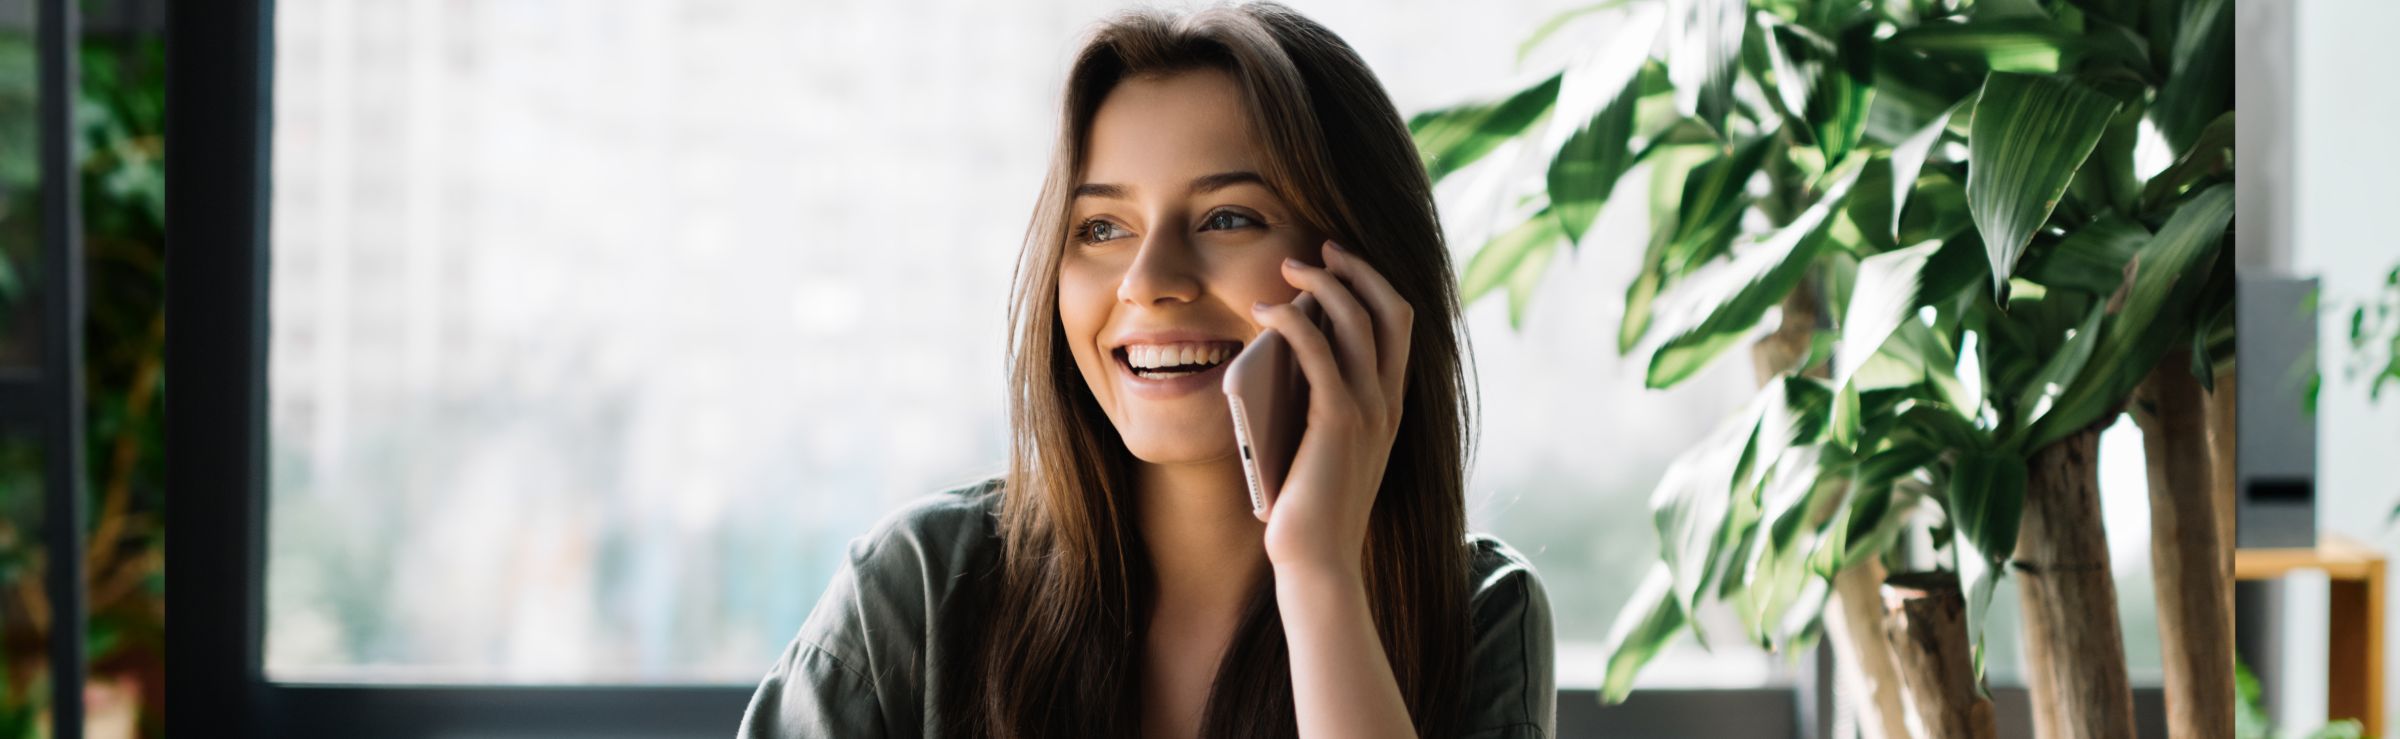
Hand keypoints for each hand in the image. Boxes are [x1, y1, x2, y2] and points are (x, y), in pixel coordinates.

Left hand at [1247, 240, 1413, 578]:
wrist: (1318, 559)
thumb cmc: (1310, 507)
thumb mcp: (1322, 443)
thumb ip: (1319, 399)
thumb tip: (1286, 348)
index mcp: (1391, 405)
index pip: (1401, 325)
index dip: (1374, 283)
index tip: (1340, 261)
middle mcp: (1390, 401)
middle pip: (1390, 308)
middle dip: (1356, 268)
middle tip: (1320, 248)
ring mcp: (1370, 409)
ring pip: (1358, 319)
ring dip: (1323, 282)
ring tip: (1289, 268)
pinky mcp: (1338, 420)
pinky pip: (1319, 350)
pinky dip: (1293, 319)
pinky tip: (1266, 311)